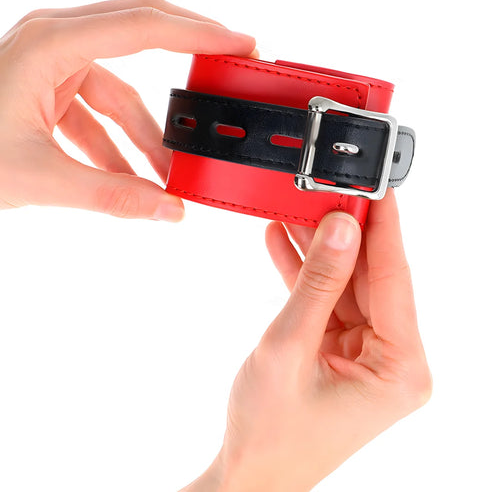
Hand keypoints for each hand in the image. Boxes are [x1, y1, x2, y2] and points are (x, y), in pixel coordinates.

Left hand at [0, 0, 255, 219]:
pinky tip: (130, 180)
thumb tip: (168, 209)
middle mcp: (54, 43)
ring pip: (121, 90)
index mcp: (49, 44)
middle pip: (139, 36)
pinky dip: (118, 145)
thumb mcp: (39, 179)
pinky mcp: (51, 91)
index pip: (141, 26)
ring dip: (146, 134)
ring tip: (168, 176)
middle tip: (231, 70)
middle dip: (188, 58)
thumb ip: (110, 194)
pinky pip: (100, 113)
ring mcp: (53, 67)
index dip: (197, 34)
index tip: (239, 45)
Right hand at [183, 190, 430, 491]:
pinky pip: (328, 302)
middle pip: (371, 278)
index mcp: (401, 368)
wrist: (248, 472)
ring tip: (292, 211)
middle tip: (321, 192)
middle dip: (342, 234)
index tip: (375, 186)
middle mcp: (394, 361)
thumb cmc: (270, 431)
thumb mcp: (289, 345)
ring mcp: (368, 355)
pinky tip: (282, 244)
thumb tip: (340, 228)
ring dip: (317, 252)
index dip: (382, 227)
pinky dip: (305, 276)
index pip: (395, 278)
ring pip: (346, 285)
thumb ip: (317, 283)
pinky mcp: (343, 351)